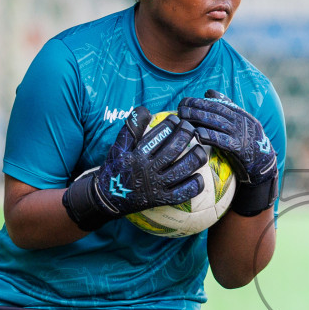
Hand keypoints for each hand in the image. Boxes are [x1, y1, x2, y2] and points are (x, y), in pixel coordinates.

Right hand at [61, 107, 206, 231]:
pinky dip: (194, 185)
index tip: (176, 119)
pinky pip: (183, 193)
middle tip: (191, 128)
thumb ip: (131, 128)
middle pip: (173, 151)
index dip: (171, 124)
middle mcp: (147, 171)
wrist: (108, 199)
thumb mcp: (118, 147)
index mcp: (137, 156)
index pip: (158, 136)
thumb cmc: (115, 168)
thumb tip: (144, 109)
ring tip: (200, 149)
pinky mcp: (162, 200)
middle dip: (186, 136)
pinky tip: (199, 176)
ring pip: (182, 170)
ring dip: (195, 158)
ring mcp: (156, 187)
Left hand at [177, 89, 276, 214]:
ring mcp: (240, 134)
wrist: (265, 163)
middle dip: (196, 107)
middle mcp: (240, 122)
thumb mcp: (239, 121)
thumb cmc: (248, 141)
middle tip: (180, 107)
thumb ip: (225, 106)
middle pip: (215, 111)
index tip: (184, 101)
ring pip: (217, 123)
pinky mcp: (240, 149)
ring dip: (199, 118)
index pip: (217, 104)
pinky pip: (223, 141)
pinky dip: (210, 136)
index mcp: (239, 114)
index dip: (200, 101)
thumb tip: (208, 92)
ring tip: (183, 117)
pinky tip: (198, 134)